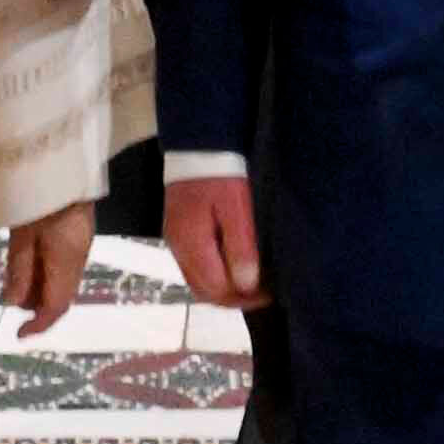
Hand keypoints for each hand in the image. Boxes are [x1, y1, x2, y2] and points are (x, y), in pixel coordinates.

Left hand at [5, 201, 89, 333]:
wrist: (61, 158)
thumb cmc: (36, 193)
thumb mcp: (22, 232)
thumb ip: (19, 268)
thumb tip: (14, 303)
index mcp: (66, 258)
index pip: (56, 305)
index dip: (39, 325)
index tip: (19, 335)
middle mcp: (78, 257)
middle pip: (61, 296)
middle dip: (37, 307)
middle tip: (11, 301)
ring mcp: (80, 245)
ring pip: (63, 282)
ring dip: (40, 290)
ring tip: (15, 281)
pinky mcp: (78, 235)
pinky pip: (64, 266)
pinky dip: (46, 274)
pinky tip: (28, 265)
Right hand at [166, 169, 261, 305]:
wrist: (198, 145)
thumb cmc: (221, 174)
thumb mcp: (236, 208)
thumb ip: (240, 247)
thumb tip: (246, 285)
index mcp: (192, 244)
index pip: (216, 289)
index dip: (243, 298)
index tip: (268, 293)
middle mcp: (178, 248)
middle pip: (204, 291)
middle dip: (233, 298)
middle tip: (262, 294)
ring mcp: (175, 241)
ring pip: (198, 281)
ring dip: (223, 289)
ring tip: (251, 283)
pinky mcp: (178, 232)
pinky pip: (195, 266)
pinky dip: (214, 275)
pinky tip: (232, 267)